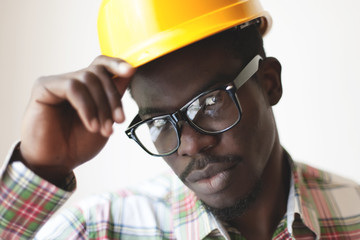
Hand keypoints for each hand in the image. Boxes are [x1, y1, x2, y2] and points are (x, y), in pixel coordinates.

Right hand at [19, 55, 134, 183]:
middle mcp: (72, 81)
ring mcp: (57, 82)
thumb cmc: (79, 144)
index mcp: (87, 87)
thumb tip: (131, 71)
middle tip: (119, 121)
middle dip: (113, 98)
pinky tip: (91, 125)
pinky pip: (72, 87)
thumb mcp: (105, 119)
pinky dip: (87, 107)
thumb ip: (115, 96)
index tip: (131, 70)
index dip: (117, 64)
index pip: (102, 65)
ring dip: (101, 106)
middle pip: (99, 72)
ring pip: (88, 79)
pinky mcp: (44, 87)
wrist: (57, 163)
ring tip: (102, 129)